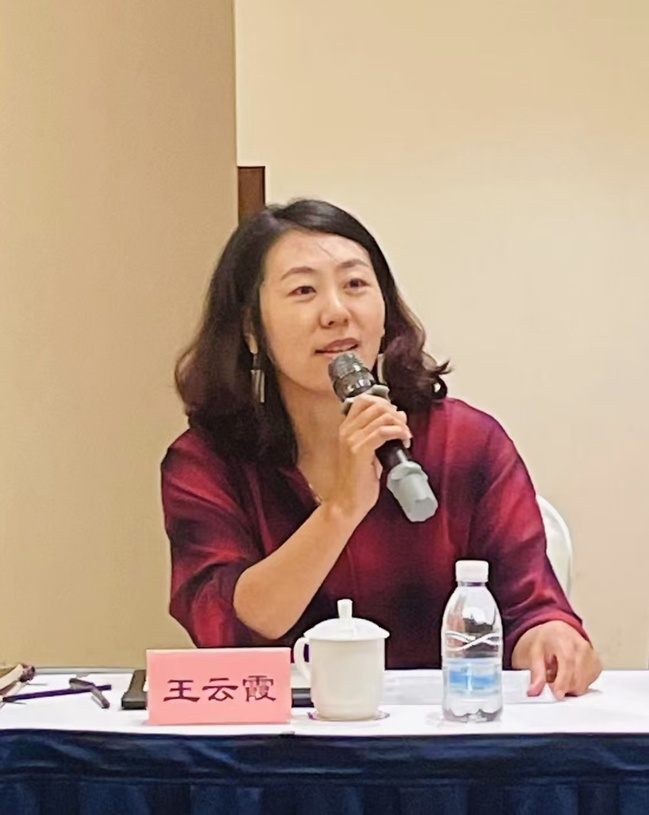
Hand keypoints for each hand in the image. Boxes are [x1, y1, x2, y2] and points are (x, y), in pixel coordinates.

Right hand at [327, 394, 410, 523]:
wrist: (347, 502)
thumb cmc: (357, 481)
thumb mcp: (369, 452)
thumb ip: (380, 434)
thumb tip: (399, 417)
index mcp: (346, 429)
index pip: (364, 400)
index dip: (383, 402)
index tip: (395, 414)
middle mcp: (347, 431)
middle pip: (376, 404)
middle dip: (395, 413)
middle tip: (404, 427)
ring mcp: (352, 440)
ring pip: (382, 416)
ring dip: (400, 424)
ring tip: (406, 435)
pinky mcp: (360, 451)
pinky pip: (383, 432)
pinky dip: (399, 432)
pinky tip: (405, 440)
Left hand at [511, 620, 601, 698]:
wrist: (558, 632)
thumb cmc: (546, 640)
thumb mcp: (534, 652)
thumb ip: (536, 673)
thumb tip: (534, 691)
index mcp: (564, 639)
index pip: (568, 662)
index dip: (563, 681)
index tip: (557, 694)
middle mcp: (581, 646)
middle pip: (577, 677)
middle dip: (563, 686)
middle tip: (550, 679)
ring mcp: (592, 655)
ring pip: (583, 684)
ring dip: (570, 686)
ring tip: (559, 674)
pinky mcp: (597, 664)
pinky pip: (588, 683)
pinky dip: (577, 684)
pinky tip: (569, 674)